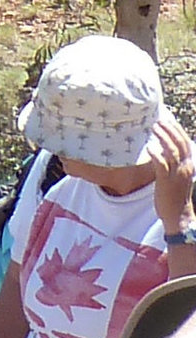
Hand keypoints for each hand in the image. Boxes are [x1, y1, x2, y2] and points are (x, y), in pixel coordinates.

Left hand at [150, 116, 195, 239]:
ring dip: (162, 137)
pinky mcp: (165, 181)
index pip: (186, 143)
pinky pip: (161, 164)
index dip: (177, 131)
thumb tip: (163, 149)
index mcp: (189, 166)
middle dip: (170, 130)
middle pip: (179, 144)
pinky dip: (155, 154)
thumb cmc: (175, 196)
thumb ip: (173, 163)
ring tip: (153, 128)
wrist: (178, 216)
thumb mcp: (178, 177)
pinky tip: (149, 147)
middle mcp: (185, 168)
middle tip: (158, 121)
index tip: (168, 121)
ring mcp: (176, 175)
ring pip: (171, 151)